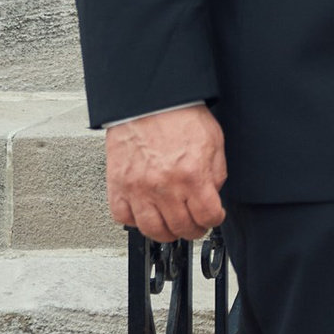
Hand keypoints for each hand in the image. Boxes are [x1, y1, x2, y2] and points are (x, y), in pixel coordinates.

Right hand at [105, 103, 227, 241]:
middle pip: (181, 228)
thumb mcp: (213, 142)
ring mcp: (137, 188)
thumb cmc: (180, 115)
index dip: (214, 220)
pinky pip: (123, 217)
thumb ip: (215, 174)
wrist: (150, 100)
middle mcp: (163, 186)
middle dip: (193, 229)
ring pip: (152, 230)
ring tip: (172, 224)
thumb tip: (212, 197)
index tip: (212, 217)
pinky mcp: (118, 186)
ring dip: (166, 233)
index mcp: (191, 174)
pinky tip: (146, 212)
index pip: (207, 216)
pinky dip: (135, 221)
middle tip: (194, 224)